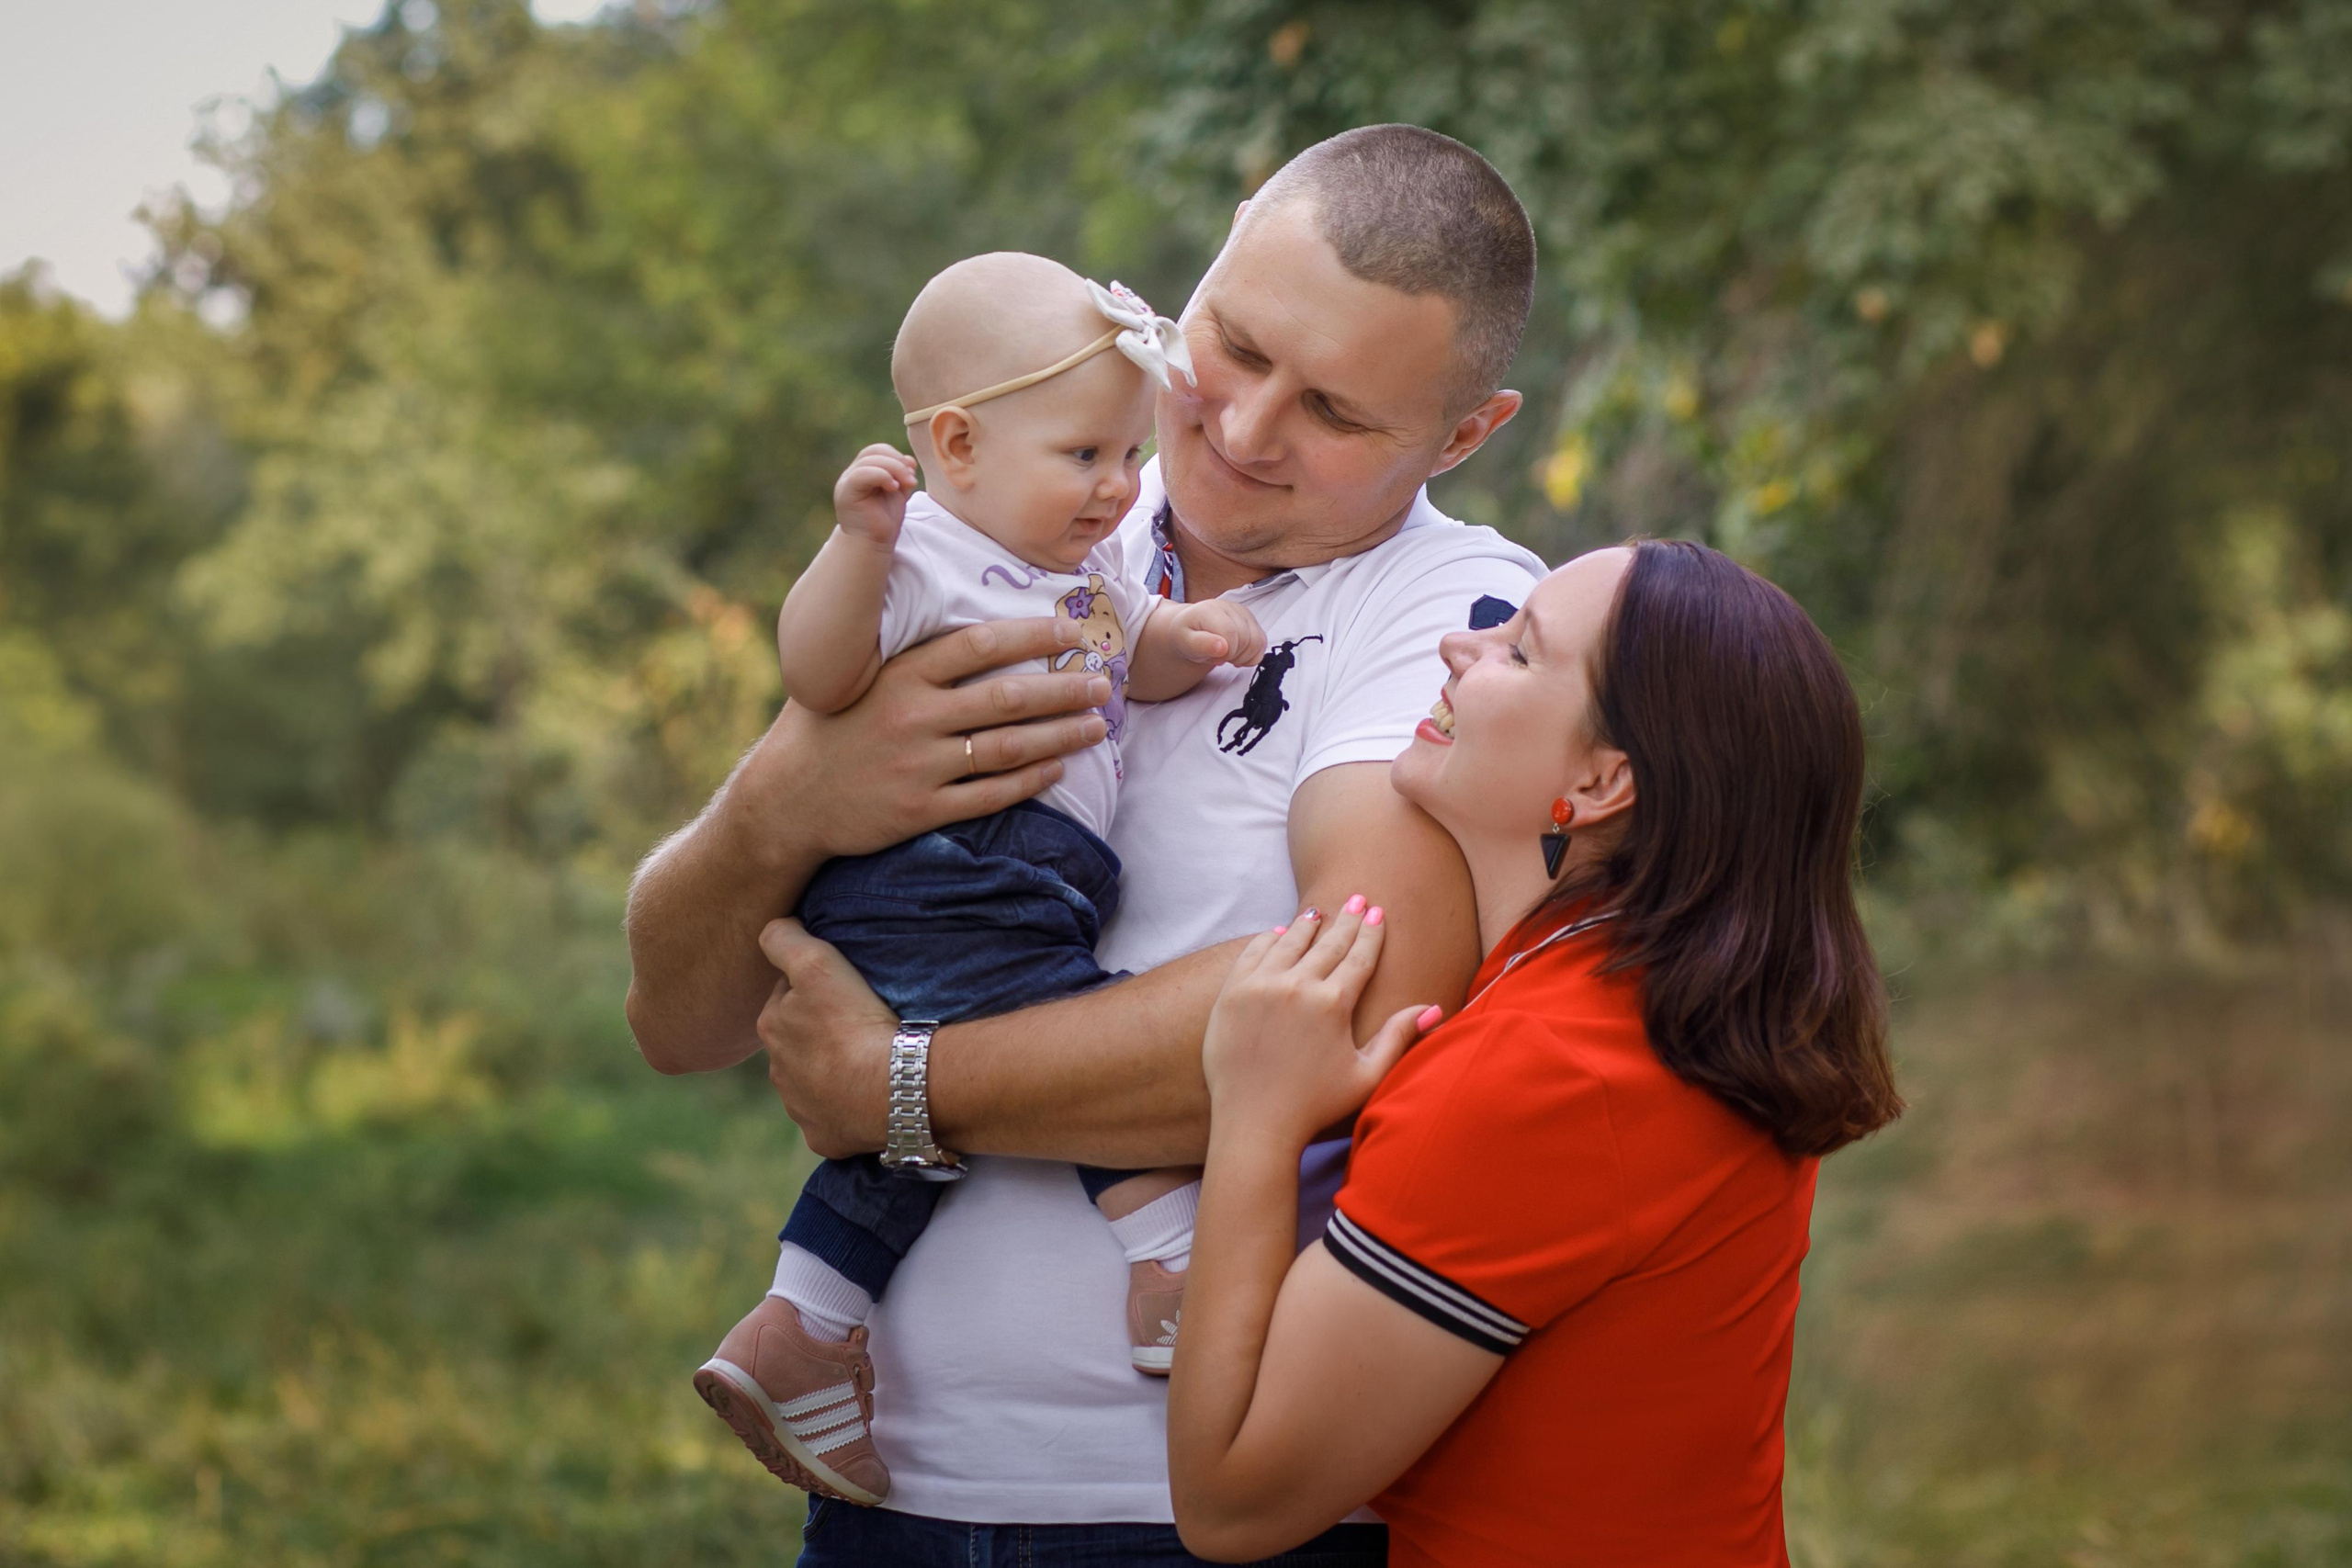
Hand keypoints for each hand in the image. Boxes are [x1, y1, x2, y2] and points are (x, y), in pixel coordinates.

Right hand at [744, 616, 1111, 862]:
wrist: (787, 798)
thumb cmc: (829, 726)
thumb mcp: (857, 675)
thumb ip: (911, 652)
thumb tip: (970, 615)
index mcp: (899, 675)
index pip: (980, 645)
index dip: (1033, 636)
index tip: (1073, 632)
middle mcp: (912, 717)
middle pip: (1007, 698)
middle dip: (1064, 689)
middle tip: (1104, 683)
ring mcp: (917, 767)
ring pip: (1007, 747)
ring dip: (1060, 736)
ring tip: (1095, 725)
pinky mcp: (919, 811)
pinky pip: (989, 796)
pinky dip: (1030, 782)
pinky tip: (1059, 769)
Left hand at [757, 919, 894, 1157]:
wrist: (891, 1087)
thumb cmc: (854, 1021)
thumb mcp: (816, 962)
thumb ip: (783, 938)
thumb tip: (774, 929)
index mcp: (771, 1026)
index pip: (787, 996)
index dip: (814, 988)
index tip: (842, 989)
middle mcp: (778, 1072)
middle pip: (800, 1041)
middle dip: (820, 1033)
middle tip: (858, 1022)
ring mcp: (800, 1109)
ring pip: (814, 1082)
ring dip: (833, 1071)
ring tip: (868, 1058)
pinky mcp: (824, 1138)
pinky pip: (833, 1119)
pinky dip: (846, 1109)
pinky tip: (869, 1096)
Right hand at [832, 443, 918, 547]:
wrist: (872, 544)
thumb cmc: (884, 522)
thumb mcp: (897, 493)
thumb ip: (901, 475)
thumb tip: (909, 459)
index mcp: (863, 472)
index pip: (878, 450)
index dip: (897, 456)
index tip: (911, 472)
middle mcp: (851, 474)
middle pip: (874, 451)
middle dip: (897, 462)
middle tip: (910, 480)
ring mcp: (846, 482)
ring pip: (869, 460)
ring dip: (893, 469)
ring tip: (905, 485)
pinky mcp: (845, 492)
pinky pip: (862, 473)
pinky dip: (882, 476)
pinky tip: (893, 488)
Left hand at [1164, 599, 1267, 668]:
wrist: (1189, 628)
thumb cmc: (1186, 636)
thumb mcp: (1185, 643)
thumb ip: (1200, 645)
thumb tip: (1222, 647)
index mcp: (1210, 610)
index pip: (1230, 634)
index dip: (1224, 653)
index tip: (1213, 658)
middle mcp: (1229, 606)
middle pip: (1246, 639)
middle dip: (1233, 656)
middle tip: (1219, 658)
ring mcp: (1242, 612)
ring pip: (1257, 641)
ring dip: (1244, 656)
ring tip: (1227, 656)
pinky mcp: (1251, 619)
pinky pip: (1262, 642)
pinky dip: (1252, 654)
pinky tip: (1237, 654)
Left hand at [1201, 898, 1436, 1149]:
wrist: (1254, 1123)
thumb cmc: (1315, 1106)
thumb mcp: (1366, 1075)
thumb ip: (1398, 1037)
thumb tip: (1434, 1009)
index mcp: (1333, 1003)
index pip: (1358, 956)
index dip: (1371, 933)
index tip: (1378, 913)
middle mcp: (1297, 986)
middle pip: (1327, 942)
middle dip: (1346, 919)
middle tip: (1357, 898)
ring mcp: (1260, 987)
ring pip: (1288, 942)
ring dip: (1307, 924)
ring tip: (1319, 912)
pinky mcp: (1231, 994)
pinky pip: (1253, 954)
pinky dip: (1267, 941)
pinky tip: (1277, 934)